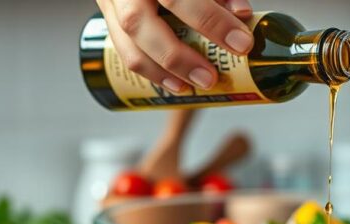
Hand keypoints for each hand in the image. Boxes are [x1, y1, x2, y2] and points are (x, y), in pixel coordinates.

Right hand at [97, 0, 254, 92]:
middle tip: (209, 78)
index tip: (241, 43)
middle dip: (177, 57)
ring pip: (125, 42)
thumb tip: (241, 14)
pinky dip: (148, 70)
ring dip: (158, 72)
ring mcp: (110, 1)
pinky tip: (172, 83)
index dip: (212, 21)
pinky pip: (121, 47)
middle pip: (140, 23)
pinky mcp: (107, 14)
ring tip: (188, 88)